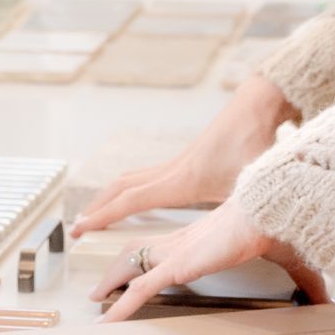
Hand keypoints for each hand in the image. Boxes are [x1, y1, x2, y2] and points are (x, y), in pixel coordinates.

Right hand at [71, 76, 296, 237]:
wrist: (257, 106)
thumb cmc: (257, 143)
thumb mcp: (253, 184)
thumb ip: (245, 208)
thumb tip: (247, 226)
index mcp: (183, 180)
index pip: (132, 200)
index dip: (103, 216)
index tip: (80, 228)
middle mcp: (173, 169)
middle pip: (121, 187)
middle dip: (96, 208)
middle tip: (76, 227)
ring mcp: (177, 163)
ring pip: (130, 179)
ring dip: (109, 197)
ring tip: (94, 214)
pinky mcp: (185, 160)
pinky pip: (145, 177)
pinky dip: (127, 189)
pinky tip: (130, 199)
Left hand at [88, 197, 328, 321]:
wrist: (272, 211)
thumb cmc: (280, 227)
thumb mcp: (290, 261)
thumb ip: (303, 283)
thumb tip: (326, 300)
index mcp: (204, 238)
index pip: (168, 249)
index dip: (151, 259)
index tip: (141, 271)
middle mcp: (184, 242)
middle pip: (141, 253)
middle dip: (119, 270)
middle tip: (102, 288)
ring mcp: (177, 253)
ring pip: (132, 267)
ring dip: (112, 284)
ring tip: (96, 303)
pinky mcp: (176, 264)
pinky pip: (140, 288)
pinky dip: (121, 305)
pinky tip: (108, 321)